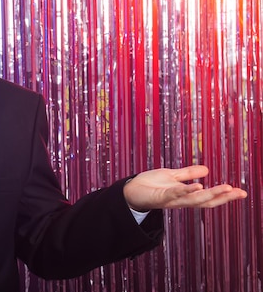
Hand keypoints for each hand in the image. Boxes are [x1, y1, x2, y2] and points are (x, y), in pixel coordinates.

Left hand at [123, 165, 247, 211]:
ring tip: (226, 188)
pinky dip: (186, 190)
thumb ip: (188, 174)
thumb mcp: (172, 176)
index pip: (208, 197)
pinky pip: (175, 194)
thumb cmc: (149, 184)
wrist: (129, 190)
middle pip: (205, 201)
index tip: (242, 192)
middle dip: (223, 197)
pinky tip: (198, 186)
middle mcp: (180, 201)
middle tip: (239, 192)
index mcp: (185, 195)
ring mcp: (171, 200)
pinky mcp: (159, 198)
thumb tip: (207, 170)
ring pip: (194, 200)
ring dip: (210, 194)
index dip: (225, 196)